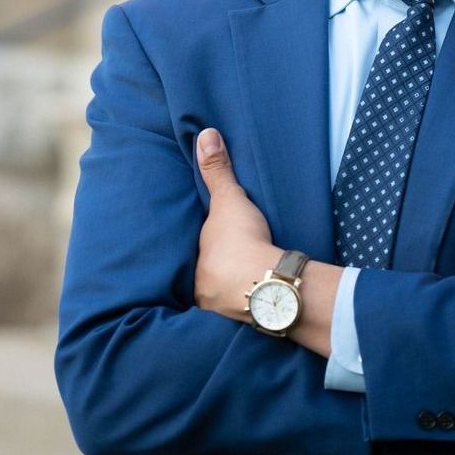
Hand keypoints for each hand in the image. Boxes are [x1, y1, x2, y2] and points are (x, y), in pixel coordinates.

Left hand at [194, 128, 277, 321]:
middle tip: (221, 268)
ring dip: (225, 292)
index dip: (198, 248)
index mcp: (191, 261)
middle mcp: (198, 287)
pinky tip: (252, 303)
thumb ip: (217, 170)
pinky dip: (244, 307)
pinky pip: (238, 312)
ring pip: (216, 297)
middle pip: (201, 277)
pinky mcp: (241, 321)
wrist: (267, 284)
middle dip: (209, 273)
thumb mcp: (228, 200)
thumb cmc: (241, 241)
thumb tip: (205, 134)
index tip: (207, 245)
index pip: (188, 253)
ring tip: (237, 286)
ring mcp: (217, 307)